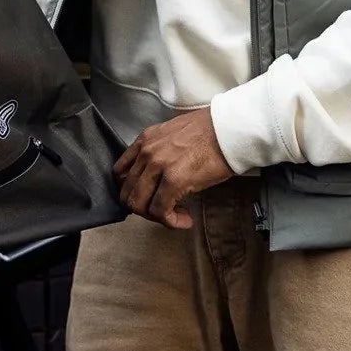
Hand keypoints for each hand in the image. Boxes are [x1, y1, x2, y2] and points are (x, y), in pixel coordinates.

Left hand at [113, 108, 235, 228]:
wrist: (230, 130)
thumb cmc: (211, 132)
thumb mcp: (174, 134)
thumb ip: (160, 150)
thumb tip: (158, 174)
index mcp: (145, 140)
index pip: (119, 173)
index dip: (132, 191)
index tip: (146, 197)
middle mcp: (147, 152)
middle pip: (127, 193)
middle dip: (143, 208)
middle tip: (162, 211)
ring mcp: (158, 166)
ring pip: (138, 204)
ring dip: (155, 217)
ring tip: (174, 216)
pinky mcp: (174, 180)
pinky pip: (160, 211)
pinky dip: (171, 221)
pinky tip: (184, 219)